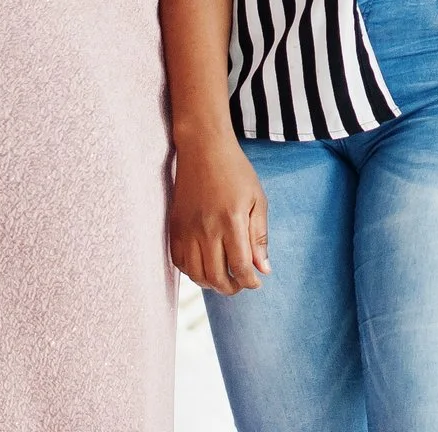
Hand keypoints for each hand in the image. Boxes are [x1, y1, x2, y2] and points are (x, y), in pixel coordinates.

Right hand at [169, 135, 269, 295]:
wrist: (203, 148)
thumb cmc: (235, 171)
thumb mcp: (257, 199)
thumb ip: (259, 236)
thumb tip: (263, 269)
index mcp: (232, 221)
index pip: (240, 267)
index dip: (249, 282)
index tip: (255, 282)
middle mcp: (207, 229)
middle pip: (216, 277)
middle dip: (231, 288)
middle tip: (240, 284)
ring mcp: (187, 229)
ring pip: (196, 274)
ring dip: (211, 284)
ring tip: (223, 278)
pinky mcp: (174, 227)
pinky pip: (179, 262)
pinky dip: (192, 271)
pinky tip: (204, 266)